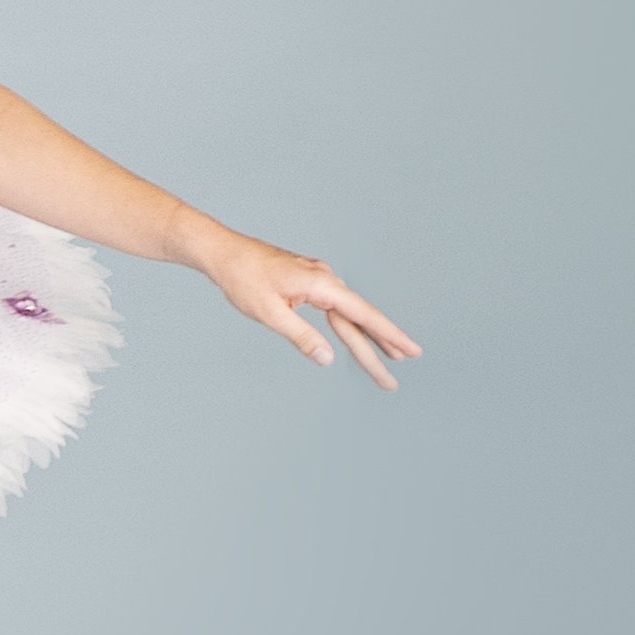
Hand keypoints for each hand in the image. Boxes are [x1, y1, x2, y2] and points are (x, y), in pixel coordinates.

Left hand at [182, 220, 421, 390]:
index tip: (412, 351)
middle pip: (359, 320)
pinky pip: (335, 309)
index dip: (390, 336)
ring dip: (365, 341)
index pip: (364, 315)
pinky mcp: (308, 283)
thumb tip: (327, 359)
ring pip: (347, 316)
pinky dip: (347, 327)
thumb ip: (301, 337)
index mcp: (321, 284)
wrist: (223, 252)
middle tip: (393, 382)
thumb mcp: (269, 313)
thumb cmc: (242, 279)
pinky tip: (358, 339)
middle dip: (378, 351)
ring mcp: (318, 279)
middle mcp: (326, 279)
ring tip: (388, 363)